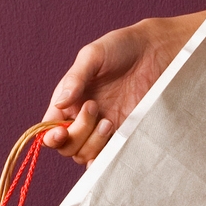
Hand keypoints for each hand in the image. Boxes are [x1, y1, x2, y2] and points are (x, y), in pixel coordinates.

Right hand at [40, 12, 205, 163]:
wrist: (156, 51)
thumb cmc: (122, 47)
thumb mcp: (93, 55)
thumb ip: (75, 78)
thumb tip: (59, 104)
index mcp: (69, 99)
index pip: (49, 127)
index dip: (49, 136)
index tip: (60, 133)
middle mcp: (81, 117)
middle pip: (67, 146)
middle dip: (77, 133)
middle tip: (94, 106)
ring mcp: (102, 127)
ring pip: (85, 154)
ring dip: (93, 143)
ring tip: (109, 121)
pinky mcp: (123, 133)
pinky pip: (109, 156)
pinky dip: (106, 158)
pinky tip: (113, 144)